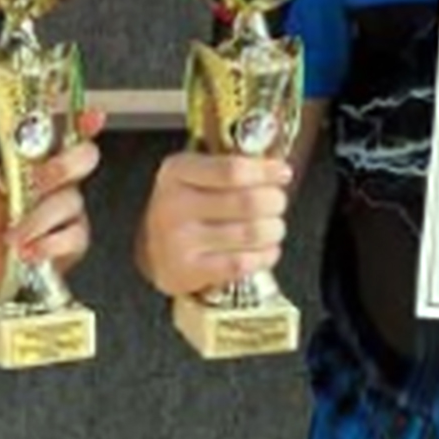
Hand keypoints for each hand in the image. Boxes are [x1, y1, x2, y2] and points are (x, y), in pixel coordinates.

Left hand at [0, 108, 105, 305]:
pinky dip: (48, 243)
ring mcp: (69, 212)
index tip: (90, 115)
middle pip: (84, 158)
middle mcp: (57, 184)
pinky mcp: (74, 241)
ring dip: (39, 218)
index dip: (82, 123)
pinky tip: (29, 251)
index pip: (63, 136)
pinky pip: (73, 235)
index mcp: (34, 166)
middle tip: (39, 181)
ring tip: (12, 236)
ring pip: (70, 200)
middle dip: (63, 165)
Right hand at [136, 149, 292, 298]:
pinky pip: (241, 263)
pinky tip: (265, 250)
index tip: (283, 173)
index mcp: (177, 171)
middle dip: (274, 202)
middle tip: (277, 203)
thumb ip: (232, 168)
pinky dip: (264, 256)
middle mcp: (173, 204)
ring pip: (250, 233)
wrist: (156, 252)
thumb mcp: (197, 177)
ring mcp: (178, 240)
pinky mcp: (186, 271)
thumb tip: (280, 171)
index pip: (232, 169)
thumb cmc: (187, 209)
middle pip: (248, 201)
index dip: (266, 172)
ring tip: (272, 227)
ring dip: (274, 230)